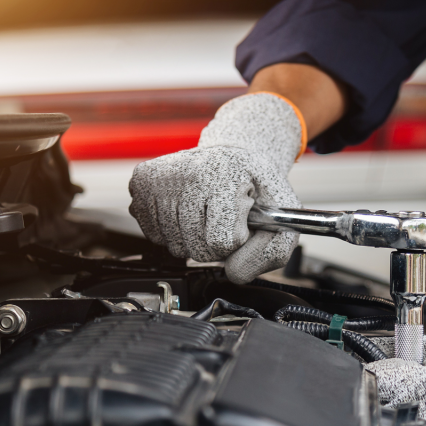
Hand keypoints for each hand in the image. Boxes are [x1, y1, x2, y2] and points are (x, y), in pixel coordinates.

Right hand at [129, 93, 302, 283]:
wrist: (233, 153)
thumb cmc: (256, 185)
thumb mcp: (283, 214)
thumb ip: (273, 251)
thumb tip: (234, 272)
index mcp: (226, 176)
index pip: (222, 242)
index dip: (237, 240)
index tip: (242, 218)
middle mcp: (189, 173)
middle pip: (197, 249)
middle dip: (215, 243)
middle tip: (224, 216)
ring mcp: (162, 177)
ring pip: (175, 246)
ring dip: (194, 239)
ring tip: (206, 211)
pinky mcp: (142, 182)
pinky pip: (154, 236)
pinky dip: (173, 232)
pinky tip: (186, 209)